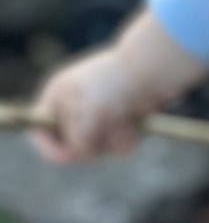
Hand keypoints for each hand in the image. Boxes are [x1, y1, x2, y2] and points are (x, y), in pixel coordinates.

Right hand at [26, 46, 156, 162]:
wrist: (154, 66)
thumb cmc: (117, 84)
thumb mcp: (90, 115)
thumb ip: (78, 140)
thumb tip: (81, 151)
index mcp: (58, 94)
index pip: (39, 129)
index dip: (50, 147)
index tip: (69, 156)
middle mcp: (75, 103)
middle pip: (70, 145)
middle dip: (90, 145)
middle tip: (105, 132)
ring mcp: (98, 111)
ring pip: (97, 147)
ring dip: (111, 142)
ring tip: (124, 123)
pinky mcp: (119, 118)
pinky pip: (116, 143)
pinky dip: (125, 140)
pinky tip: (134, 126)